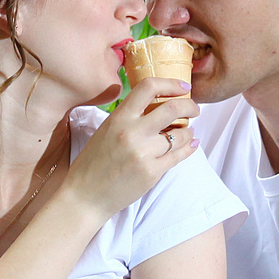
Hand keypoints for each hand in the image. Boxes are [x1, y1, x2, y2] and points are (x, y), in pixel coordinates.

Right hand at [62, 79, 196, 215]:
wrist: (85, 195)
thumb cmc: (93, 162)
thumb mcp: (106, 130)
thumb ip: (128, 117)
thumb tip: (156, 105)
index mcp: (119, 117)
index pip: (149, 87)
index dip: (171, 83)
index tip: (184, 87)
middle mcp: (132, 132)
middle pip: (173, 108)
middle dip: (190, 106)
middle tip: (193, 110)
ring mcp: (143, 153)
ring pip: (181, 134)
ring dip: (189, 131)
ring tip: (188, 132)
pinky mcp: (152, 172)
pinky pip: (179, 155)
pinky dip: (189, 148)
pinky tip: (191, 144)